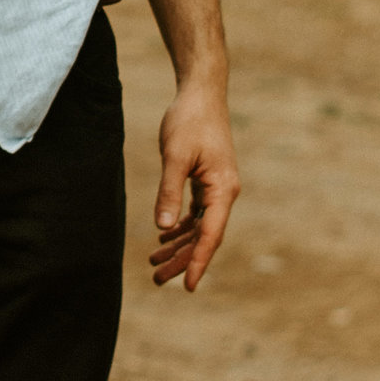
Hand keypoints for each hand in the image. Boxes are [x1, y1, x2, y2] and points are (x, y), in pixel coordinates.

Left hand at [149, 73, 239, 290]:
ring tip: (154, 263)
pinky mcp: (207, 181)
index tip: (188, 287)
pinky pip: (196, 212)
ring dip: (178, 245)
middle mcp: (224, 193)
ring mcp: (217, 188)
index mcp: (223, 190)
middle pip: (204, 236)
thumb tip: (163, 227)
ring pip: (199, 227)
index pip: (210, 236)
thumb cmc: (189, 121)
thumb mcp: (176, 156)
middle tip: (157, 279)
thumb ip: (170, 191)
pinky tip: (164, 235)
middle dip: (182, 259)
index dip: (198, 262)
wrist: (201, 93)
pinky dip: (181, 225)